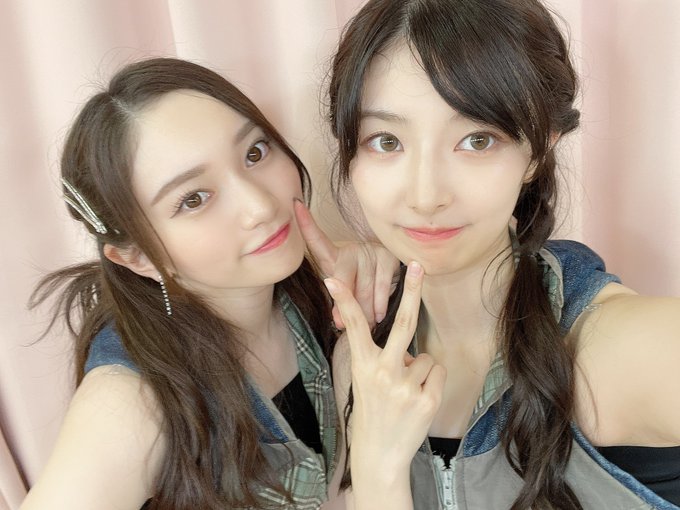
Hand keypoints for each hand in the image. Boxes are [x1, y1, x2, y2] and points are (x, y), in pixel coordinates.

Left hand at [295, 200, 398, 328]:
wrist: (390, 274)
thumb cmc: (359, 283)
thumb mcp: (344, 287)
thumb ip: (339, 301)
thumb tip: (339, 323)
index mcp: (333, 255)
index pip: (316, 239)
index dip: (306, 224)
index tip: (296, 205)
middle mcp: (350, 250)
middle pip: (342, 276)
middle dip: (342, 301)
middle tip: (340, 322)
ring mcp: (370, 252)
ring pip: (363, 287)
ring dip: (364, 310)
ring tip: (365, 325)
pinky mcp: (388, 257)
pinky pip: (382, 285)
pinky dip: (380, 305)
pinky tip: (379, 316)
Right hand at [324, 262, 445, 499]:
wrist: (380, 455)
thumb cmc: (372, 413)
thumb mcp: (364, 382)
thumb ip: (382, 359)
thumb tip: (408, 346)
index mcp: (363, 366)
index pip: (353, 326)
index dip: (344, 300)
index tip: (332, 278)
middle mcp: (383, 373)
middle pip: (404, 323)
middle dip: (413, 290)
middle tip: (419, 264)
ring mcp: (407, 387)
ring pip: (425, 357)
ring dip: (420, 371)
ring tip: (405, 394)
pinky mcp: (427, 400)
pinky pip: (437, 372)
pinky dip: (431, 383)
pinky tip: (417, 401)